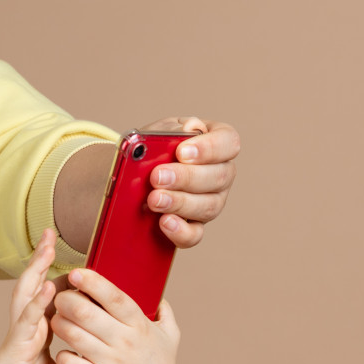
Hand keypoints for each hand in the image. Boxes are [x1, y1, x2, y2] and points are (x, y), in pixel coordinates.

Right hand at [0, 230, 86, 363]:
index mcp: (38, 330)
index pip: (49, 296)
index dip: (58, 277)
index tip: (73, 260)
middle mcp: (28, 325)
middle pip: (35, 284)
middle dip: (42, 260)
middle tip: (51, 235)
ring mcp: (20, 332)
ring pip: (26, 292)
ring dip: (36, 268)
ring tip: (46, 246)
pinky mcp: (16, 344)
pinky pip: (27, 319)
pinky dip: (37, 302)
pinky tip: (46, 287)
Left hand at [50, 268, 180, 363]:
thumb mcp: (170, 339)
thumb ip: (165, 315)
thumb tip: (161, 298)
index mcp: (140, 325)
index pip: (114, 297)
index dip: (93, 282)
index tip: (76, 272)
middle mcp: (126, 341)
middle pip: (86, 312)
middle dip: (65, 300)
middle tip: (59, 300)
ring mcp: (112, 363)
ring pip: (73, 334)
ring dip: (59, 324)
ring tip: (57, 322)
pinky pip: (70, 363)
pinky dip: (62, 355)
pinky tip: (63, 352)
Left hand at [141, 116, 239, 248]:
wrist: (135, 175)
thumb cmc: (155, 147)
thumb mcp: (158, 132)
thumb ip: (171, 130)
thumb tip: (188, 129)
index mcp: (217, 142)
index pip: (228, 142)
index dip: (208, 148)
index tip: (182, 152)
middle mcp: (222, 173)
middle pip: (219, 177)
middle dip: (186, 178)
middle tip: (158, 177)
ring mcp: (212, 201)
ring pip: (209, 207)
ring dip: (179, 203)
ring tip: (154, 199)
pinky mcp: (195, 225)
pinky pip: (195, 234)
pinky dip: (180, 230)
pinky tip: (164, 222)